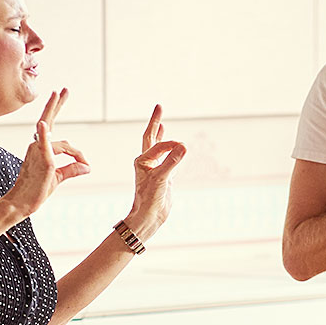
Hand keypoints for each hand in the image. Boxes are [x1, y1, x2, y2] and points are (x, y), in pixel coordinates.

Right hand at [4, 89, 89, 215]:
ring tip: (83, 162)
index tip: (85, 163)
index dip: (73, 144)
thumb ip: (71, 170)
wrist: (20, 204)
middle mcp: (36, 145)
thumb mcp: (57, 178)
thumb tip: (87, 166)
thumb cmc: (36, 191)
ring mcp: (38, 152)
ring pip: (64, 144)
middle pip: (48, 120)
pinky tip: (44, 124)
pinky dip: (44, 134)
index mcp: (39, 148)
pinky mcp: (42, 160)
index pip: (54, 132)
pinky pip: (44, 145)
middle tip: (64, 90)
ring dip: (77, 154)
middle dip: (56, 104)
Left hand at [123, 105, 186, 240]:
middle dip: (155, 122)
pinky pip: (166, 158)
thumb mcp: (161, 179)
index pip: (158, 145)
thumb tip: (183, 146)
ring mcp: (154, 169)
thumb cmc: (149, 199)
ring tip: (161, 123)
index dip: (170, 144)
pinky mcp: (162, 176)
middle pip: (150, 137)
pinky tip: (173, 148)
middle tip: (159, 106)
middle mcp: (146, 162)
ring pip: (157, 147)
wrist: (148, 217)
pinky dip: (169, 150)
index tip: (182, 148)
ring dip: (160, 134)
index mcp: (142, 161)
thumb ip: (172, 162)